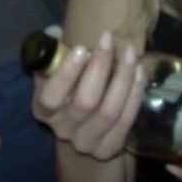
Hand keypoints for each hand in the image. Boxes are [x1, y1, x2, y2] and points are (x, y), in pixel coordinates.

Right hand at [32, 30, 145, 159]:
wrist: (82, 120)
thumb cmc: (67, 83)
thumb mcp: (54, 69)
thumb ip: (55, 54)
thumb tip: (56, 34)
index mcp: (43, 109)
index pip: (51, 97)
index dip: (66, 74)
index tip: (81, 48)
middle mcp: (63, 129)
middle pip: (85, 102)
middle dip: (100, 67)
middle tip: (109, 40)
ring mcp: (87, 142)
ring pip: (110, 111)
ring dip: (123, 78)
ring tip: (129, 52)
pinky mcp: (109, 148)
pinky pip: (126, 120)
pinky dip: (135, 94)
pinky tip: (139, 72)